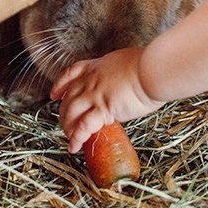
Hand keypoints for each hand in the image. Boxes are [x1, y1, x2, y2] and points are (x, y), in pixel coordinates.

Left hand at [50, 47, 164, 153]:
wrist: (152, 70)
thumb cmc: (148, 64)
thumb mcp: (127, 61)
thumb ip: (119, 71)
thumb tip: (124, 78)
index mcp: (97, 67)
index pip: (71, 74)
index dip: (60, 86)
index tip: (55, 94)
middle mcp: (91, 81)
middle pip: (68, 98)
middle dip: (63, 113)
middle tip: (66, 123)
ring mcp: (95, 95)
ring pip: (71, 113)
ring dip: (68, 127)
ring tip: (70, 137)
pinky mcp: (103, 110)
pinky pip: (83, 127)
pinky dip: (76, 139)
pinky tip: (74, 147)